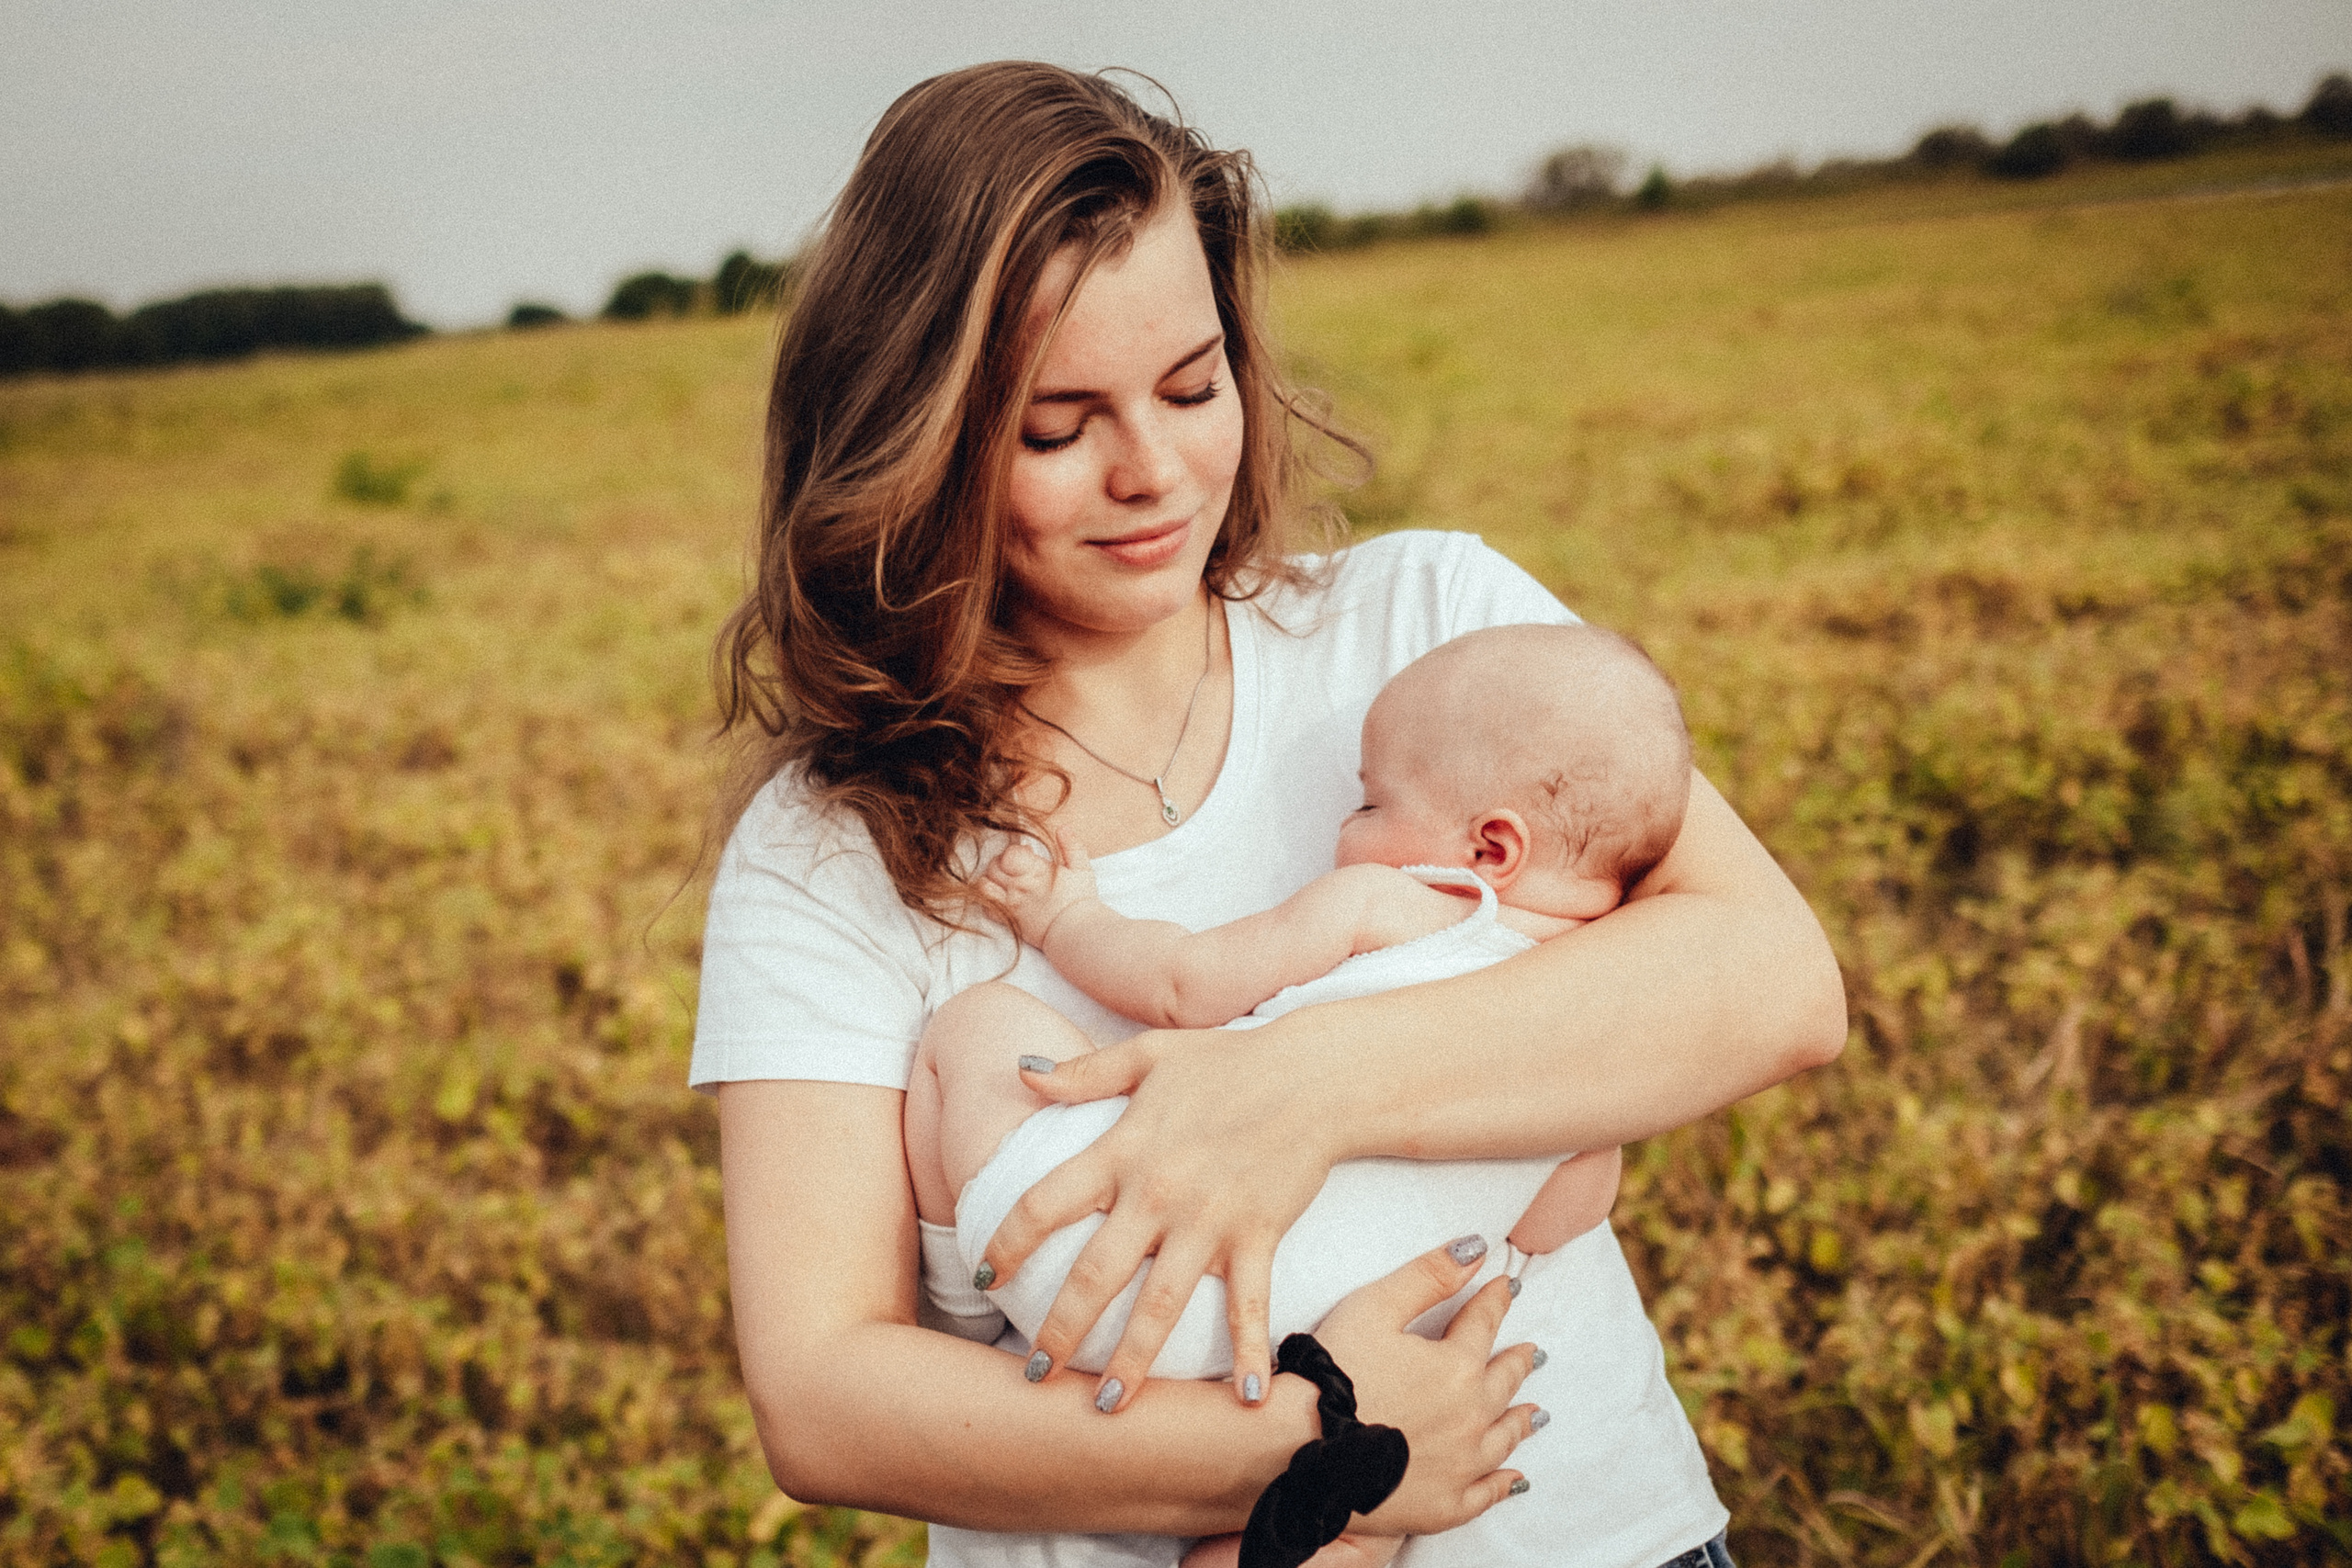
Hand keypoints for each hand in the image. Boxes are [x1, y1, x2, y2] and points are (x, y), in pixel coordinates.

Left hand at [982, 830, 1097, 948]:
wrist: (1076, 932)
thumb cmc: (1079, 900)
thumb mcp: (1082, 869)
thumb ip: (1071, 846)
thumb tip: (1063, 827)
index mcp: (1035, 872)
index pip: (1010, 854)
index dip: (1016, 850)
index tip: (1028, 853)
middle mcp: (1018, 887)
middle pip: (993, 866)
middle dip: (1002, 861)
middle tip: (1016, 866)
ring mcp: (1010, 904)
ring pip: (984, 885)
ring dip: (990, 878)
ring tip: (1004, 879)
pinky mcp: (1007, 919)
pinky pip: (985, 907)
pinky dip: (987, 899)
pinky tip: (999, 896)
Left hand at [984, 1027, 1332, 1410]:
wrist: (1315, 1074)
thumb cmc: (1230, 1061)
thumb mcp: (1149, 1055)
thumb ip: (1084, 1072)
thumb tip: (1022, 1072)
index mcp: (1123, 1150)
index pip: (1046, 1204)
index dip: (1007, 1244)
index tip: (982, 1279)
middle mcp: (1157, 1193)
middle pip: (1094, 1274)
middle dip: (1060, 1331)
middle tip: (1035, 1376)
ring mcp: (1209, 1220)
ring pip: (1160, 1305)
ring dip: (1132, 1360)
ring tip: (1106, 1406)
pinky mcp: (1257, 1236)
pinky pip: (1249, 1305)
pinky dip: (1250, 1352)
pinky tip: (1248, 1399)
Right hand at [1315, 1242, 1537, 1536]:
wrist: (1296, 1446)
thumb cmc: (1331, 1372)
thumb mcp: (1376, 1307)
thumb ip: (1430, 1276)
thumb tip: (1476, 1248)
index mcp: (1457, 1366)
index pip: (1484, 1323)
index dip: (1495, 1300)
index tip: (1508, 1287)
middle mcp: (1470, 1417)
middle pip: (1503, 1382)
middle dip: (1518, 1362)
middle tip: (1532, 1353)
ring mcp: (1459, 1467)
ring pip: (1503, 1438)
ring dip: (1520, 1420)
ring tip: (1535, 1411)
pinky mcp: (1442, 1506)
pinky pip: (1485, 1495)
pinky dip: (1503, 1484)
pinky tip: (1514, 1478)